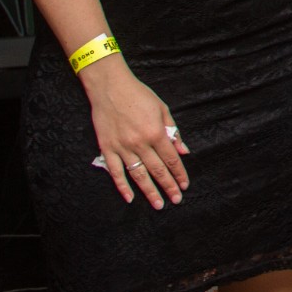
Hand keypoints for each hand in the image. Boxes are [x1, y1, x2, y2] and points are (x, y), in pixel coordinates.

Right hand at [82, 59, 191, 207]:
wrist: (110, 87)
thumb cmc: (139, 95)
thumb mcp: (162, 109)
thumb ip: (173, 132)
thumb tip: (184, 151)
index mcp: (156, 133)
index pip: (171, 159)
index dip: (179, 174)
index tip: (184, 186)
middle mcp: (140, 143)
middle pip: (158, 170)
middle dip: (168, 187)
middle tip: (176, 200)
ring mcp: (122, 147)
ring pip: (138, 175)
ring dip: (149, 192)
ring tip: (159, 205)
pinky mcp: (107, 148)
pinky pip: (115, 172)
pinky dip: (122, 186)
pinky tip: (130, 198)